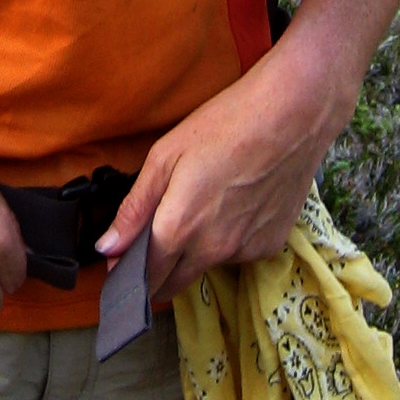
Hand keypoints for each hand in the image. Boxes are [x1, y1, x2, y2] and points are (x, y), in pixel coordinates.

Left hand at [96, 50, 351, 299]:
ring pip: (206, 266)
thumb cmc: (224, 125)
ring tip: (203, 207)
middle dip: (156, 275)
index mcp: (179, 228)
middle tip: (151, 246)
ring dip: (194, 254)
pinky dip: (229, 240)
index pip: (144, 277)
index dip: (127, 276)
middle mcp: (212, 250)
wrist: (293, 114)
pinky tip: (234, 206)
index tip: (118, 265)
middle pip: (173, 284)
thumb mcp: (165, 156)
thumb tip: (106, 248)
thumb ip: (134, 209)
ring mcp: (246, 251)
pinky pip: (238, 254)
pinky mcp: (272, 245)